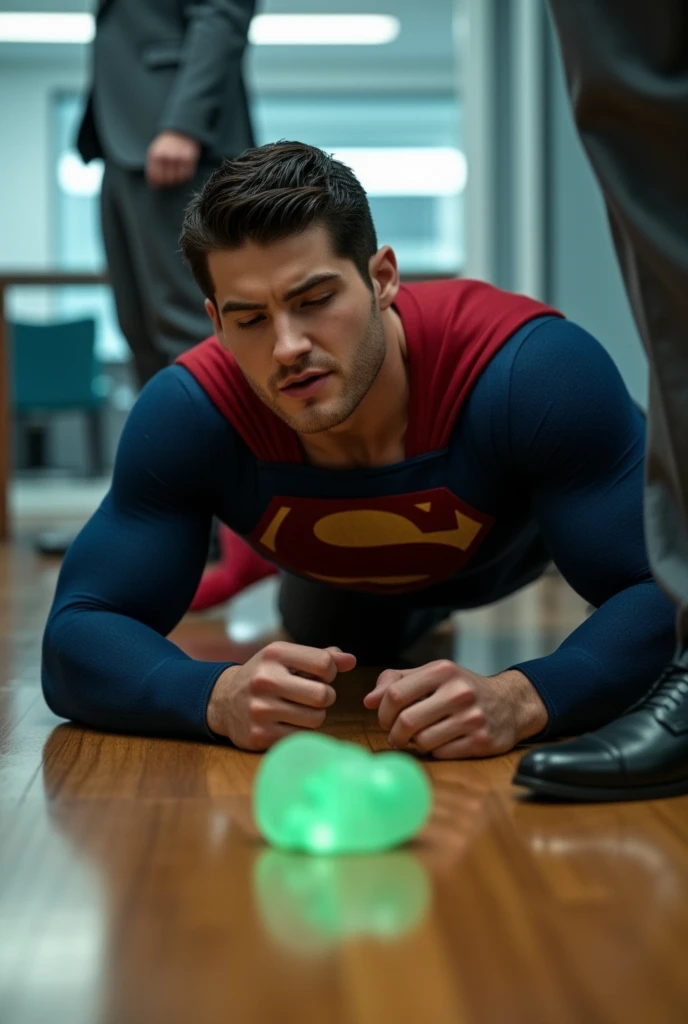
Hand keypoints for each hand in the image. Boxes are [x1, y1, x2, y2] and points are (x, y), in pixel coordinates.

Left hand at [145, 130, 200, 187]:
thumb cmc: (166, 145)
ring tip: (176, 173)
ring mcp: (178, 157)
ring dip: (176, 179)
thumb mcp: (155, 152)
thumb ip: (153, 168)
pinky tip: (183, 170)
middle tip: (168, 180)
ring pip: (177, 179)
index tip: (158, 185)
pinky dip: (185, 176)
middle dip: (167, 182)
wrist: (180, 132)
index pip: (155, 177)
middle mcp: (167, 156)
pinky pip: (187, 175)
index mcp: (155, 155)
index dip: (157, 183)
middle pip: (166, 179)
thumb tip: (153, 185)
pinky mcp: (189, 159)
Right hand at [207, 641, 356, 750]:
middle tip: (312, 697)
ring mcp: (260, 709)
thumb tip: (351, 660)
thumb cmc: (266, 676)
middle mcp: (265, 679)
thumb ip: (322, 657)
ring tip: (298, 709)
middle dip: (325, 697)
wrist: (223, 701)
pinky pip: (301, 736)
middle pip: (323, 695)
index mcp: (275, 654)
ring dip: (313, 716)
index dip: (329, 673)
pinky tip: (285, 722)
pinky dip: (299, 730)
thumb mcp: (288, 658)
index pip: (325, 664)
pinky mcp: (259, 735)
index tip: (318, 676)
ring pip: (316, 719)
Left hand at [364, 661, 547, 759]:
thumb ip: (396, 681)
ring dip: (415, 744)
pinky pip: (442, 754)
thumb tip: (368, 700)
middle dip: (394, 733)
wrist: (510, 703)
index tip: (385, 719)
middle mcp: (459, 692)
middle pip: (406, 721)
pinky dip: (435, 751)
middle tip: (396, 735)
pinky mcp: (481, 741)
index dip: (383, 712)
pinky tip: (441, 742)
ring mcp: (472, 718)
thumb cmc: (460, 689)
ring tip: (421, 737)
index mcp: (442, 671)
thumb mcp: (432, 675)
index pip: (395, 694)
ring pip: (423, 741)